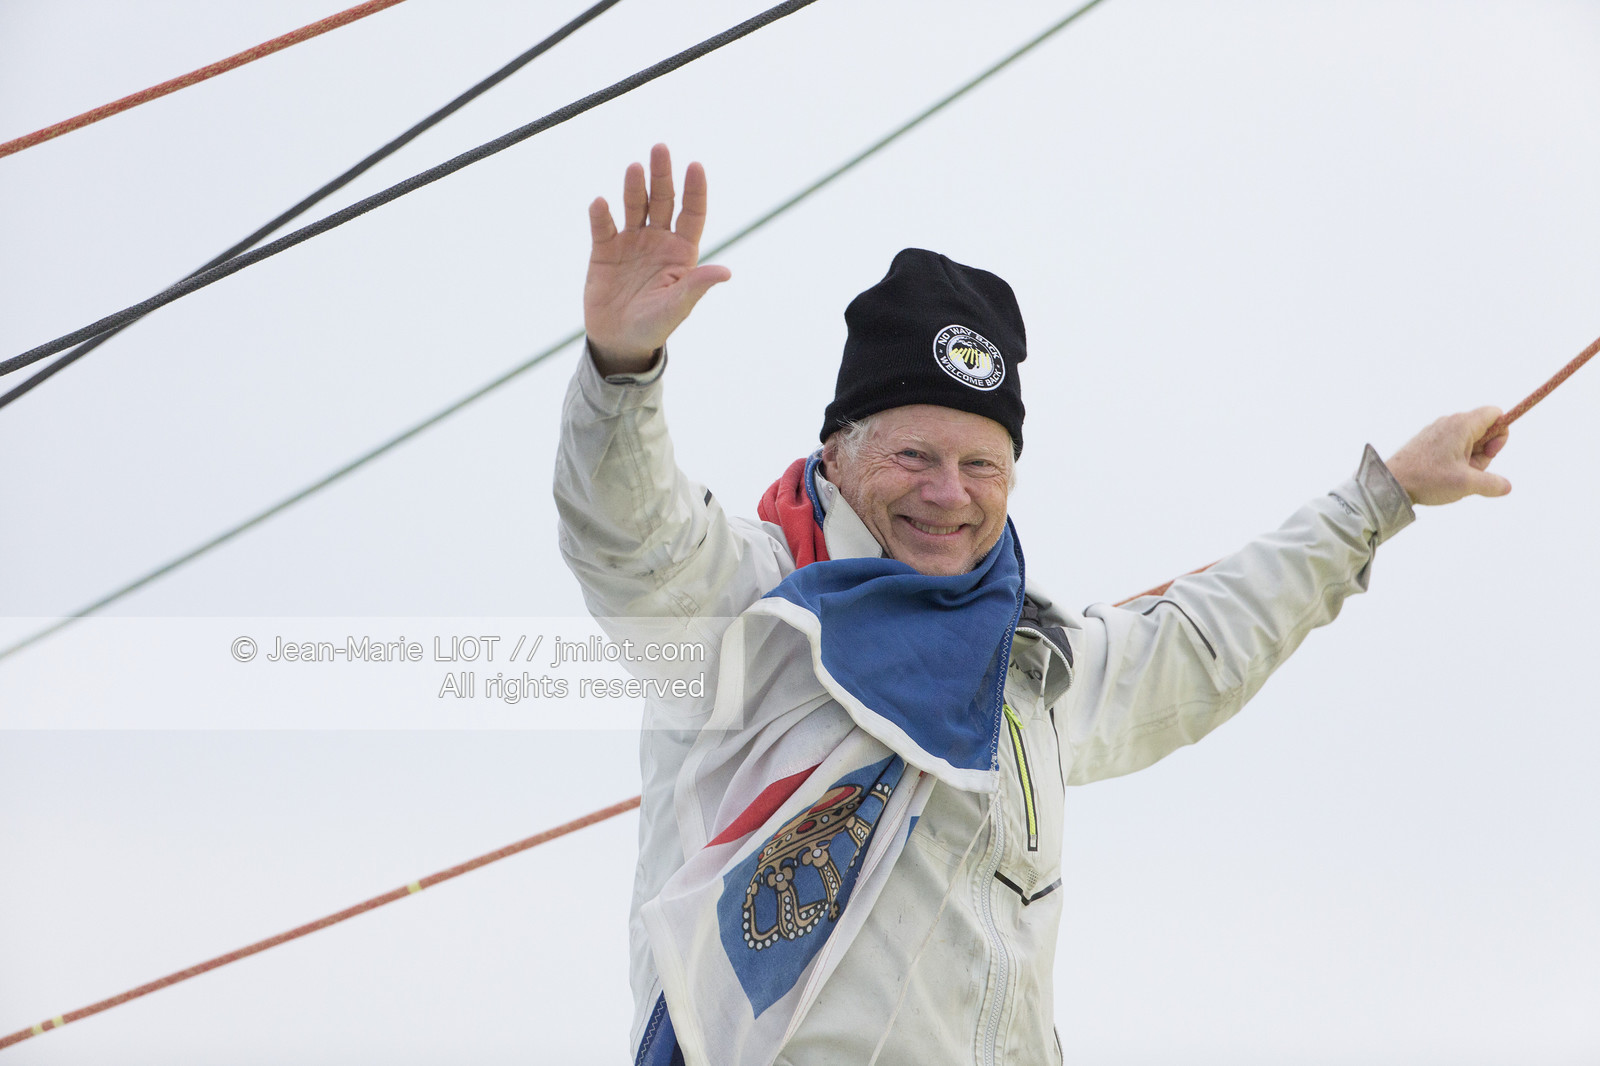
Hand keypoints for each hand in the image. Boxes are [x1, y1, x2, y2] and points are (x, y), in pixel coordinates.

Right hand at [583, 144, 730, 374]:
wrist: (619, 340)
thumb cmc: (654, 325)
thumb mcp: (677, 307)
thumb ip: (696, 286)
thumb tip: (725, 272)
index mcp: (681, 252)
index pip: (691, 213)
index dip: (694, 190)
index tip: (695, 165)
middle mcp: (658, 240)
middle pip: (663, 200)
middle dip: (662, 175)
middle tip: (660, 148)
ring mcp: (631, 242)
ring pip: (634, 206)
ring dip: (634, 187)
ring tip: (635, 169)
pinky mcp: (604, 250)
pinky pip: (603, 227)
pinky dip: (601, 215)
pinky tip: (600, 204)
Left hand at [1384, 406, 1511, 505]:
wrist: (1391, 482)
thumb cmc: (1428, 479)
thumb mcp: (1467, 484)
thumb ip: (1492, 483)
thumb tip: (1507, 486)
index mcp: (1462, 424)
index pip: (1496, 413)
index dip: (1501, 434)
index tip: (1490, 453)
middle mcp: (1450, 421)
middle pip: (1484, 431)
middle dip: (1483, 453)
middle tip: (1468, 471)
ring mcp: (1438, 430)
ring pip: (1469, 442)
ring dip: (1469, 460)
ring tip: (1453, 475)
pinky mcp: (1429, 441)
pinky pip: (1453, 447)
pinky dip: (1455, 461)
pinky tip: (1443, 475)